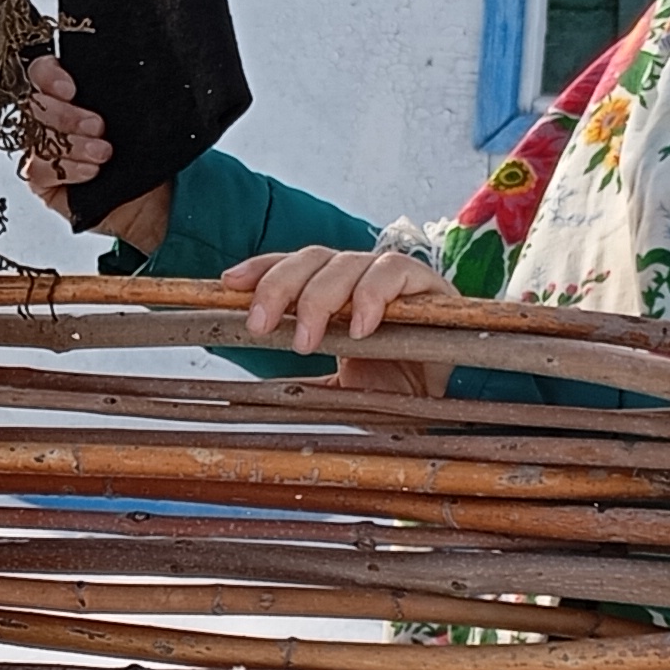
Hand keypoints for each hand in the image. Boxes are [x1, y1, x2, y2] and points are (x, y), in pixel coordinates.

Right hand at [18, 57, 172, 245]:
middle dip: (65, 115)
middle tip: (98, 125)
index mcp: (68, 94)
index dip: (49, 75)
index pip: (42, 72)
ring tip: (103, 153)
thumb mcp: (137, 119)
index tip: (71, 88)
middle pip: (34, 105)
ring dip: (72, 145)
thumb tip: (123, 76)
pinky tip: (91, 172)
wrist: (149, 202)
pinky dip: (67, 169)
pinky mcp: (41, 178)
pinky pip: (38, 170)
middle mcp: (50, 118)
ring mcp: (41, 148)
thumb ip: (118, 95)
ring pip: (37, 137)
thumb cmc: (141, 156)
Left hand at [225, 244, 445, 394]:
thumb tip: (253, 396)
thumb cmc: (387, 396)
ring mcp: (394, 279)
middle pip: (313, 259)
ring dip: (321, 297)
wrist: (441, 410)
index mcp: (335, 294)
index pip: (294, 267)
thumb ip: (302, 383)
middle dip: (280, 287)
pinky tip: (361, 328)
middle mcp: (361, 278)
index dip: (262, 269)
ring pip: (349, 262)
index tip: (229, 283)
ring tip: (307, 340)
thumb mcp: (334, 390)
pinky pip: (399, 272)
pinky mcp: (430, 287)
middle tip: (259, 324)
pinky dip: (375, 295)